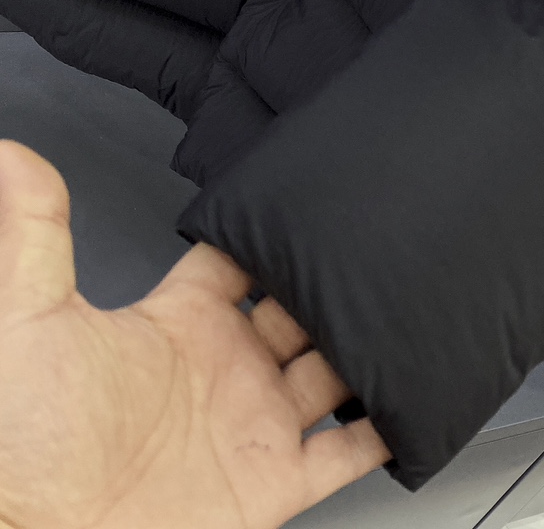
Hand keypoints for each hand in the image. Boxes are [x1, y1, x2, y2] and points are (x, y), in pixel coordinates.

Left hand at [0, 140, 390, 528]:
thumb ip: (35, 235)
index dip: (272, 234)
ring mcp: (255, 424)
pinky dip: (384, 430)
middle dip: (335, 282)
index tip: (312, 200)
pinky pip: (348, 452)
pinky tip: (412, 404)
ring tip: (411, 309)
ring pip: (335, 372)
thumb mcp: (28, 323)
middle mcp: (227, 368)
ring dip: (368, 347)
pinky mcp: (275, 482)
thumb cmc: (24, 443)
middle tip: (377, 248)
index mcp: (181, 324)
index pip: (241, 261)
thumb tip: (15, 155)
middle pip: (301, 309)